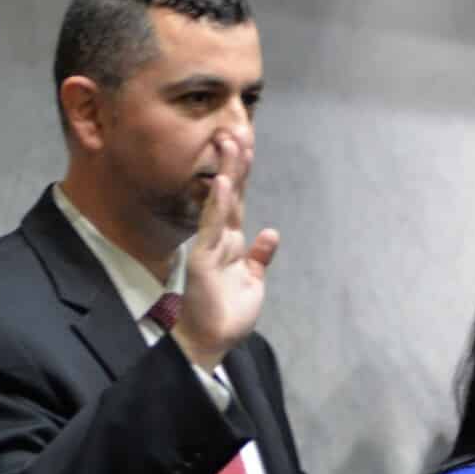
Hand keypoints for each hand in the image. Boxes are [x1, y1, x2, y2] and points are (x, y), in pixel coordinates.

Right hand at [175, 132, 279, 371]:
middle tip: (236, 129)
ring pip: (220, 203)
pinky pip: (212, 228)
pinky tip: (221, 182)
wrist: (207, 344)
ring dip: (226, 173)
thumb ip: (259, 258)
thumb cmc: (226, 316)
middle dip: (234, 162)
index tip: (245, 145)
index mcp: (231, 243)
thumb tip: (271, 233)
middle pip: (230, 194)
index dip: (242, 174)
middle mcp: (220, 239)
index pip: (237, 201)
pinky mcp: (203, 260)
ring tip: (229, 143)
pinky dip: (217, 205)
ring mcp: (210, 247)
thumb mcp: (252, 283)